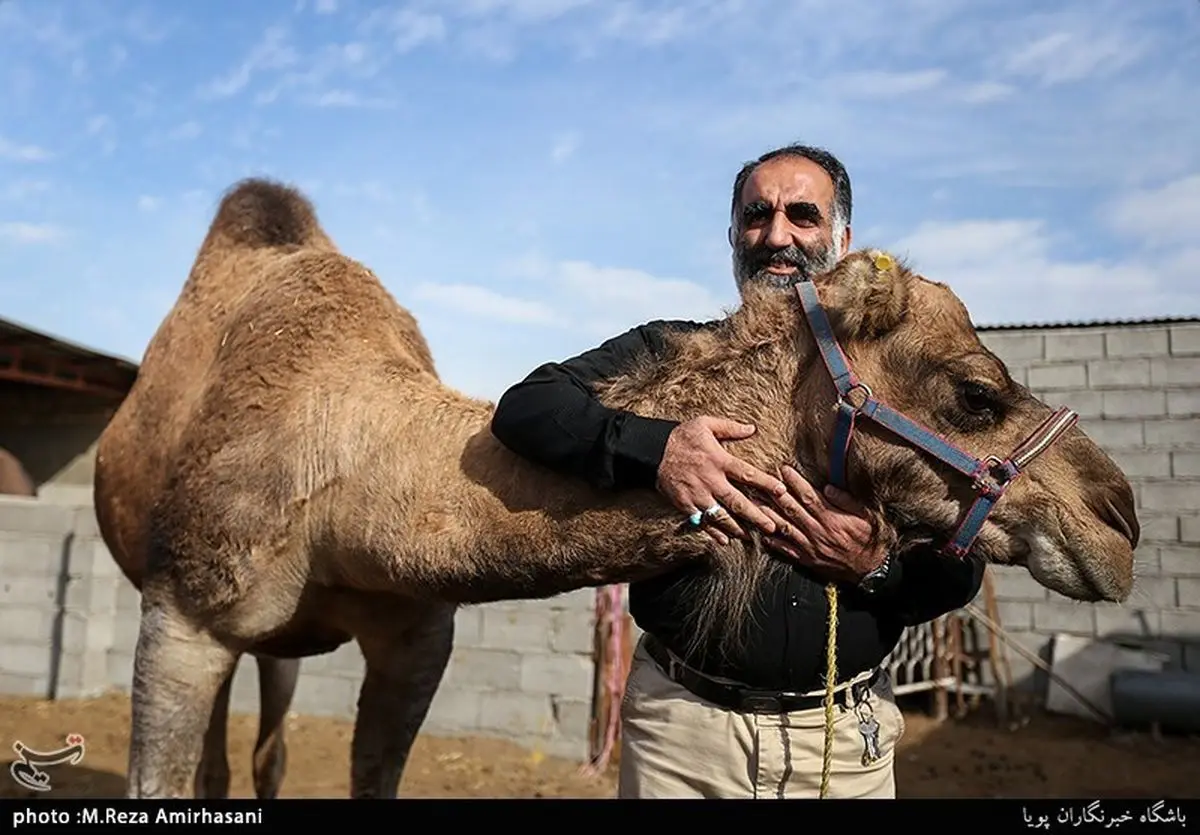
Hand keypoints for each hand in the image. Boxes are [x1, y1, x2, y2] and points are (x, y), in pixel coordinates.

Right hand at [656, 416, 788, 544]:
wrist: (652, 451)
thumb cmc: (682, 436)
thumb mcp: (705, 424)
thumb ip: (730, 427)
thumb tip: (752, 428)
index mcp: (718, 460)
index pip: (747, 473)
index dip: (765, 483)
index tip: (782, 491)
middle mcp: (710, 480)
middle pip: (737, 501)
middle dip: (756, 515)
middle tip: (772, 526)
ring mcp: (697, 495)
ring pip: (721, 516)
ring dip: (737, 528)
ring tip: (751, 537)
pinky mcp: (685, 504)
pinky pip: (701, 522)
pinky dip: (713, 532)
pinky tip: (724, 540)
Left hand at [758, 465, 887, 583]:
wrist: (870, 570)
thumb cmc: (869, 539)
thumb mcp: (866, 516)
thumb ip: (846, 501)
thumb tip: (828, 487)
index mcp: (833, 519)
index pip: (810, 497)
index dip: (795, 482)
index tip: (784, 469)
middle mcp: (818, 532)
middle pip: (792, 510)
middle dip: (776, 493)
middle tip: (762, 480)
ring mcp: (811, 547)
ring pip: (785, 528)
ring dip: (768, 515)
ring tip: (754, 502)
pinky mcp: (807, 559)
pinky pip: (786, 550)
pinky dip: (773, 542)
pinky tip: (761, 533)